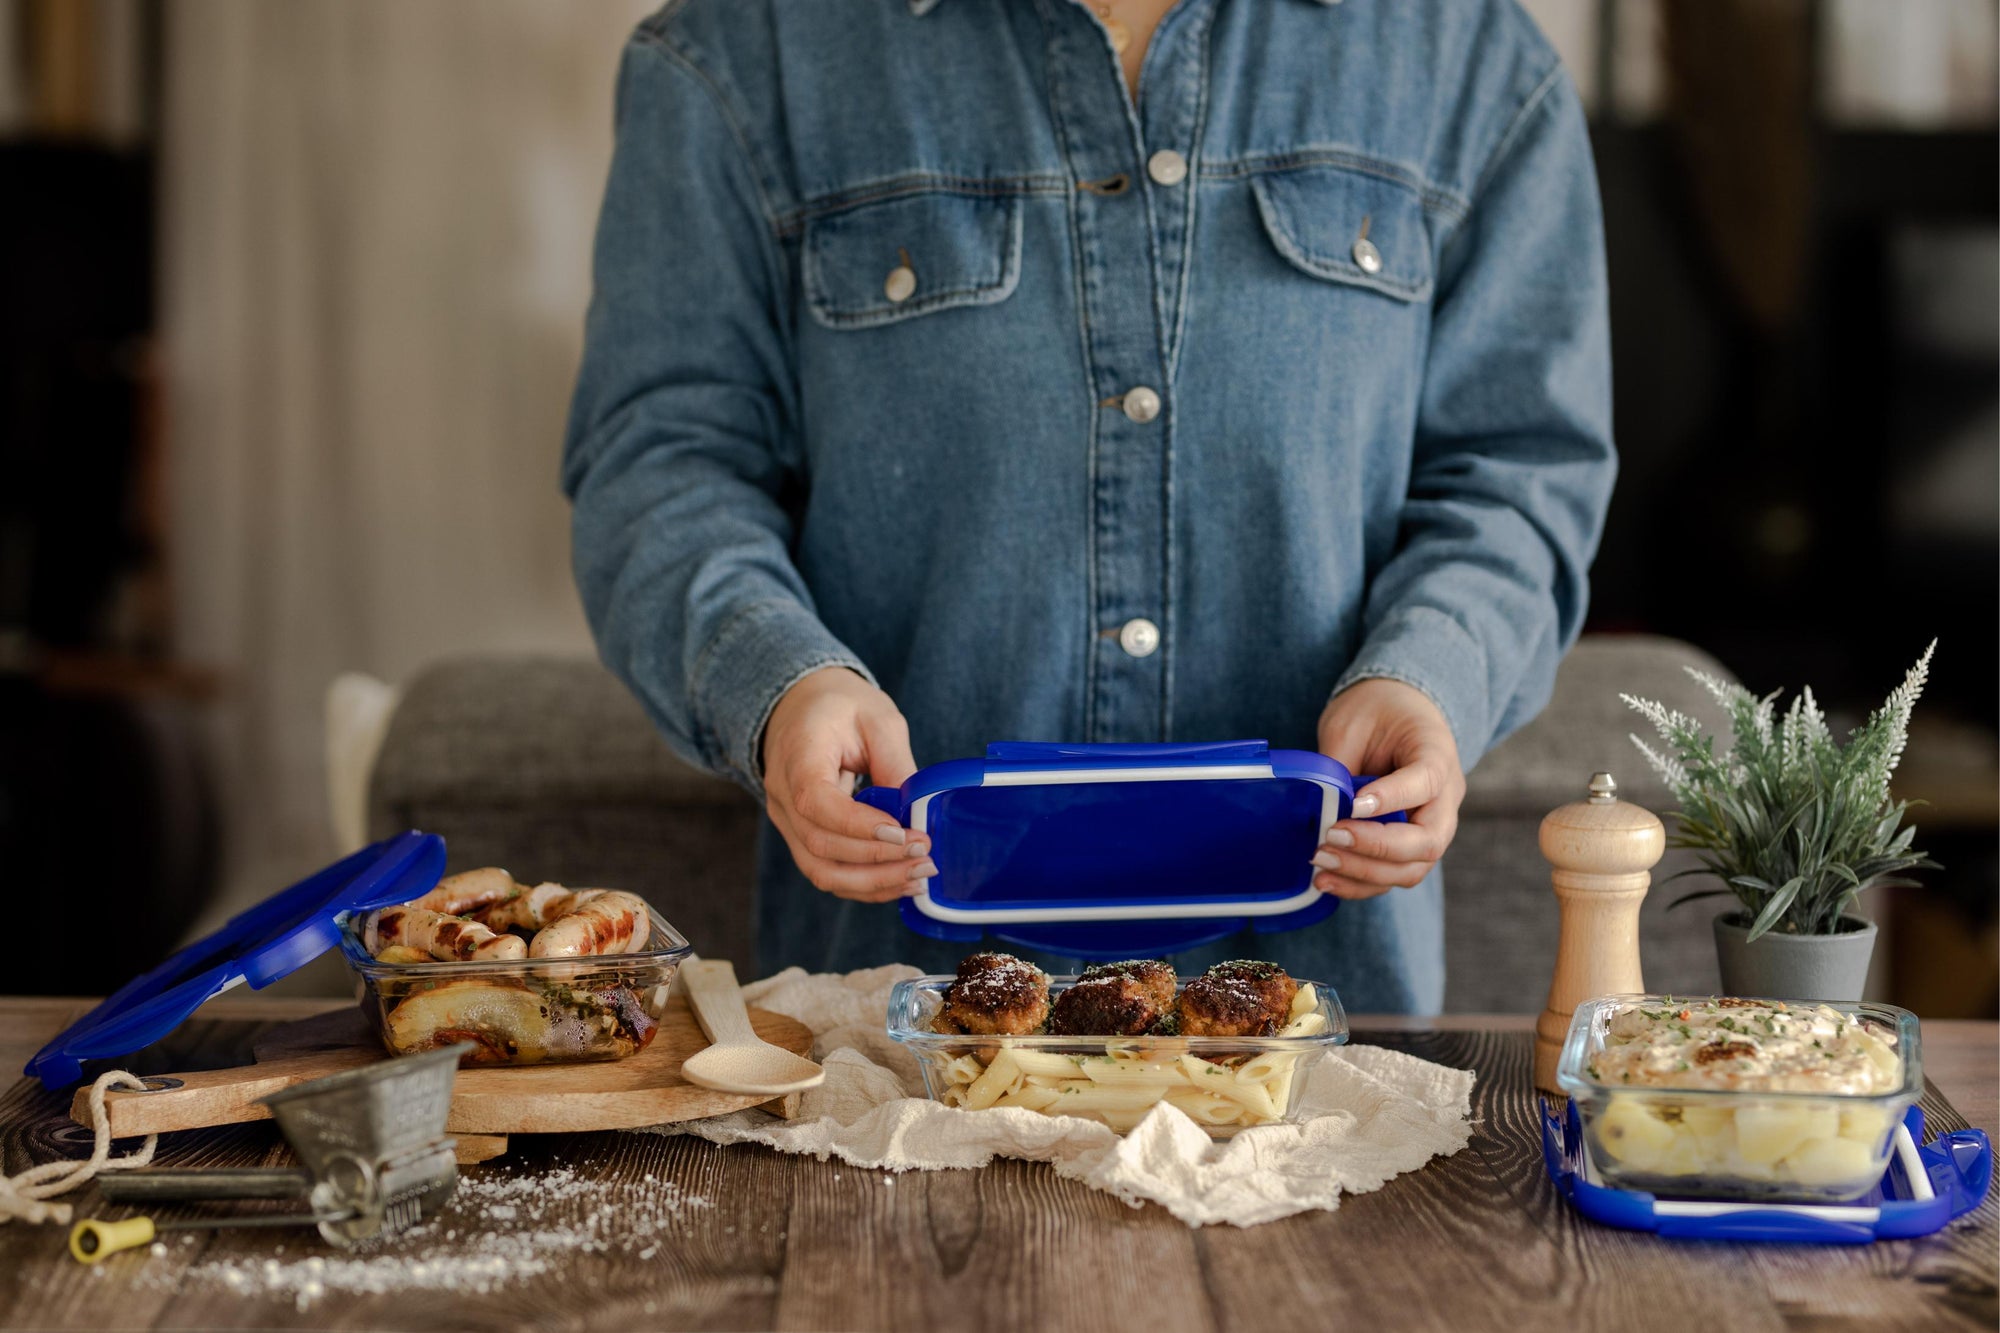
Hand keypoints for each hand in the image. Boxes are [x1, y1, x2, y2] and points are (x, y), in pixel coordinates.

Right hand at [762, 667, 933, 901]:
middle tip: (925, 855)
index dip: (858, 825)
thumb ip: (896, 763)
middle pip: (819, 845)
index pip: (815, 801)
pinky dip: (865, 884)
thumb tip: (917, 813)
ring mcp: (787, 821)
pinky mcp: (801, 837)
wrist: (801, 707)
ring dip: (873, 882)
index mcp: (797, 755)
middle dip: (877, 859)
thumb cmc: (839, 706)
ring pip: (820, 870)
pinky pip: (828, 871)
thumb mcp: (877, 718)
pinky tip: (901, 881)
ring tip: (919, 876)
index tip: (902, 832)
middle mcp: (782, 795)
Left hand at [1312, 678, 1465, 898]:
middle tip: (1331, 836)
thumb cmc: (1377, 711)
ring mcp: (1433, 826)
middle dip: (1377, 848)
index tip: (1351, 805)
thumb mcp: (1353, 722)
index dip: (1391, 798)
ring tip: (1321, 862)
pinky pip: (1393, 875)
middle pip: (1428, 840)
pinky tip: (1324, 880)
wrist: (1399, 710)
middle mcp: (1446, 797)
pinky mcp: (1411, 846)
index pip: (1426, 781)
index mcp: (1437, 753)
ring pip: (1413, 868)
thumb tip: (1316, 811)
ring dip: (1365, 873)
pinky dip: (1360, 884)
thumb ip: (1340, 765)